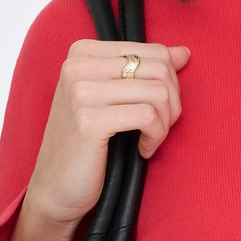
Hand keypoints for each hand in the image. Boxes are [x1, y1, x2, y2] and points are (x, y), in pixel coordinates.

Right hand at [11, 38, 191, 240]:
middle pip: (160, 69)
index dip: (171, 83)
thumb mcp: (114, 99)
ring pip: (158, 91)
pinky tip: (142, 150)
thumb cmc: (87, 145)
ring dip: (165, 123)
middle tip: (159, 128)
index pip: (154, 51)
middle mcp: (77, 65)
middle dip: (172, 103)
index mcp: (82, 52)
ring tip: (151, 140)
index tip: (159, 110)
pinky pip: (148, 116)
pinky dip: (155, 137)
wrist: (56, 189)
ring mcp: (80, 91)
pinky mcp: (88, 120)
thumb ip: (145, 72)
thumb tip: (184, 52)